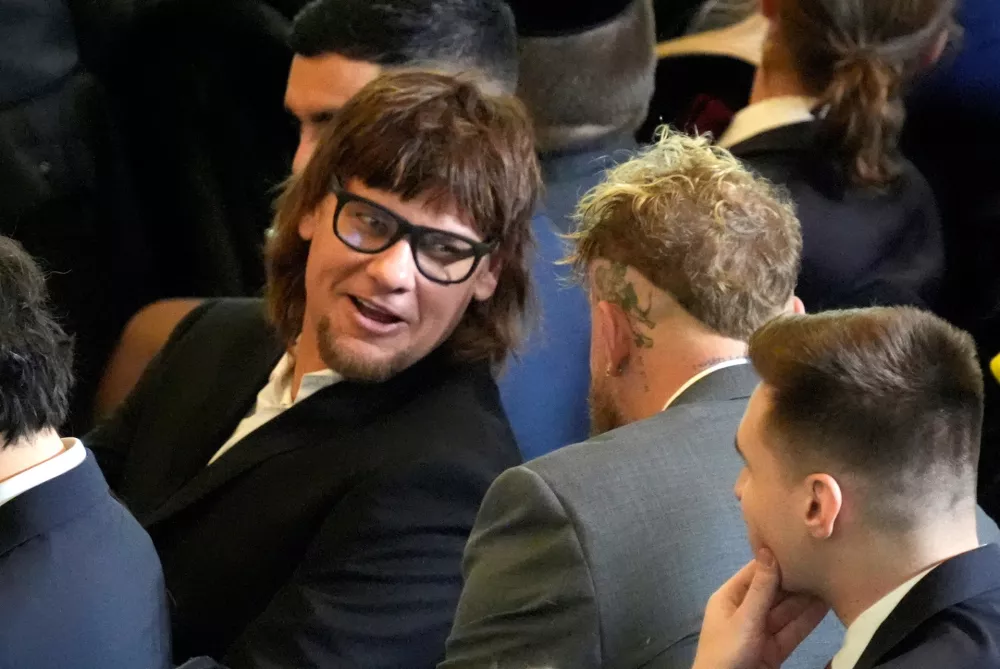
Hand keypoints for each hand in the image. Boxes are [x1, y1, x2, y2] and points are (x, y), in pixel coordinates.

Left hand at [691, 548, 828, 668]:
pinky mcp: (773, 650)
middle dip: (795, 580)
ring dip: (805, 600)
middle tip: (821, 563)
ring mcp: (759, 632)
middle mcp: (744, 611)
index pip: (754, 573)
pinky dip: (807, 621)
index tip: (798, 544)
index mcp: (729, 598)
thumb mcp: (744, 618)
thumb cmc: (727, 651)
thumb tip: (768, 551)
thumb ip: (761, 589)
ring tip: (830, 581)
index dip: (775, 560)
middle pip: (773, 592)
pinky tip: (825, 607)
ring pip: (785, 612)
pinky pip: (791, 631)